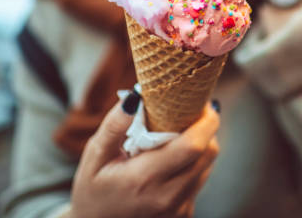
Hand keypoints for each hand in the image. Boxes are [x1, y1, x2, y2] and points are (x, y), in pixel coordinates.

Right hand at [70, 99, 219, 217]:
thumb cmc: (93, 188)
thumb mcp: (95, 155)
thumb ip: (114, 125)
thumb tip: (136, 96)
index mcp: (144, 178)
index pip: (193, 146)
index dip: (206, 121)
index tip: (201, 103)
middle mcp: (167, 197)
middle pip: (208, 154)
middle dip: (206, 129)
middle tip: (191, 113)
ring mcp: (178, 210)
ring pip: (207, 167)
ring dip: (201, 146)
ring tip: (177, 135)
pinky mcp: (184, 215)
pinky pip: (199, 181)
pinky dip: (193, 165)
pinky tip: (172, 161)